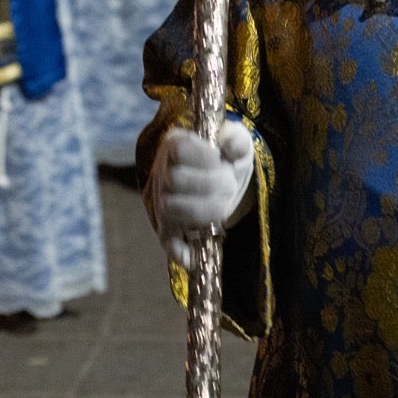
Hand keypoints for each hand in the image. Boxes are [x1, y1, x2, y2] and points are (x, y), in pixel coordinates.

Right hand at [148, 123, 254, 268]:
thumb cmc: (226, 157)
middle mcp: (162, 172)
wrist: (220, 180)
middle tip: (229, 186)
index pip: (180, 148)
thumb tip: (233, 146)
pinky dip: (179, 251)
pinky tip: (193, 257)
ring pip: (169, 209)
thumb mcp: (236, 142)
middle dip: (209, 184)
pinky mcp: (167, 228)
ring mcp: (161, 201)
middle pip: (174, 179)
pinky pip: (167, 241)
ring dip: (201, 211)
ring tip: (222, 208)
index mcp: (175, 144)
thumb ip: (237, 140)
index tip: (221, 160)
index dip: (203, 156)